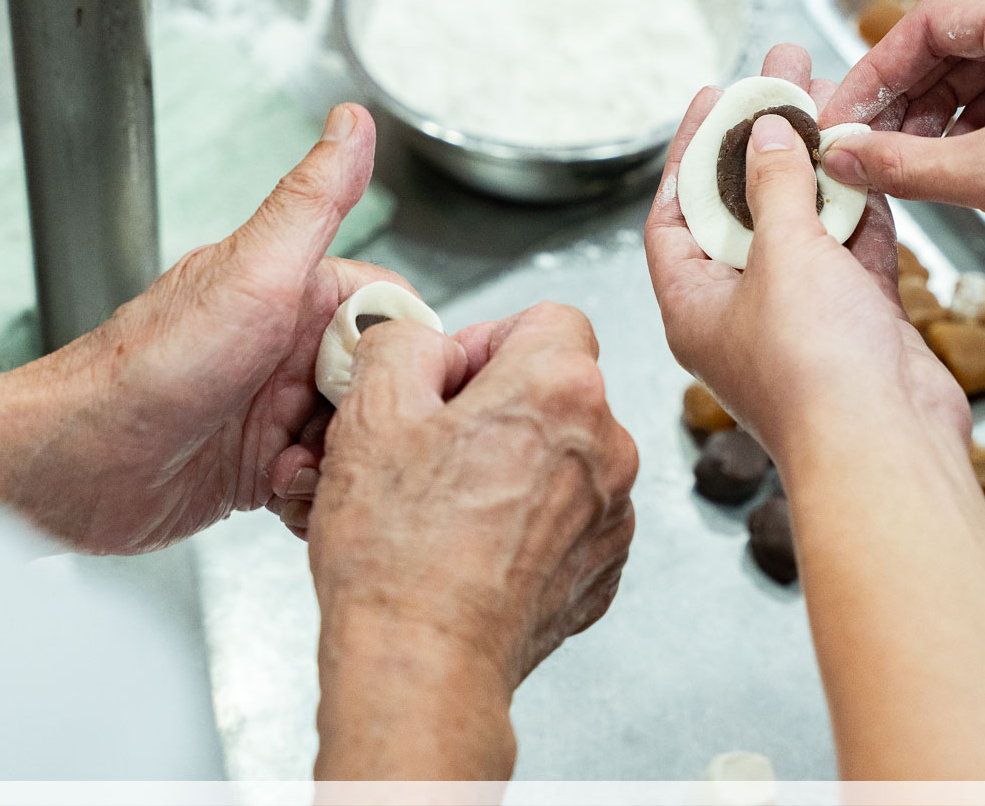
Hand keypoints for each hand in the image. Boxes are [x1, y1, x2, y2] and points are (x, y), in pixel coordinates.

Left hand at [0, 104, 415, 553]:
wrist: (72, 466)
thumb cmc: (151, 367)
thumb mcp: (254, 273)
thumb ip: (312, 200)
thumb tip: (352, 122)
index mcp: (299, 292)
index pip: (393, 313)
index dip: (403, 352)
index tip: (389, 381)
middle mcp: (289, 347)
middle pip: (381, 384)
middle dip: (367, 421)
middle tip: (331, 437)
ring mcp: (274, 408)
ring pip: (353, 438)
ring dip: (337, 464)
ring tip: (294, 469)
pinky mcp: (259, 466)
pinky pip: (319, 482)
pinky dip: (311, 498)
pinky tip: (278, 497)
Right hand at [308, 303, 636, 778]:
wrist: (422, 666)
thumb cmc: (398, 552)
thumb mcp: (371, 411)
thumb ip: (402, 344)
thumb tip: (421, 343)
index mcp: (561, 388)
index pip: (545, 318)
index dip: (485, 340)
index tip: (447, 381)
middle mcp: (607, 445)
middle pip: (554, 387)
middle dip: (493, 404)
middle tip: (429, 445)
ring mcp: (613, 512)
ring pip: (561, 453)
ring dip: (510, 462)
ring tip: (444, 503)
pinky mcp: (602, 567)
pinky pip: (568, 515)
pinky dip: (527, 520)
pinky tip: (471, 546)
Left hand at [645, 45, 969, 469]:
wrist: (888, 447)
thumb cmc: (816, 373)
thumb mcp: (782, 257)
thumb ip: (773, 186)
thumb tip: (764, 134)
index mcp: (693, 305)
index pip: (676, 211)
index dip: (693, 149)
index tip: (715, 94)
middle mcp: (740, 311)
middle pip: (742, 207)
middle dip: (763, 141)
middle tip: (784, 77)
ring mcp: (800, 317)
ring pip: (802, 222)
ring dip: (816, 163)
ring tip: (832, 96)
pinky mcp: (855, 321)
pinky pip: (850, 248)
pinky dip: (858, 205)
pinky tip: (866, 155)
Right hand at [817, 0, 984, 349]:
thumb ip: (906, 164)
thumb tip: (846, 158)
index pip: (932, 22)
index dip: (876, 71)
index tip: (844, 116)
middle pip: (958, 45)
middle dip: (906, 99)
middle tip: (865, 145)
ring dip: (940, 119)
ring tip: (904, 165)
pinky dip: (980, 131)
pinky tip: (955, 170)